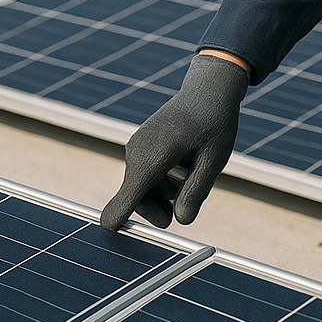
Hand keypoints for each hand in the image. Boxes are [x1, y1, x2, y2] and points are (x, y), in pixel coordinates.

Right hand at [99, 53, 249, 230]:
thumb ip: (195, 191)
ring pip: (142, 188)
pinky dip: (163, 179)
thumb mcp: (213, 160)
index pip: (129, 193)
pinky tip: (185, 165)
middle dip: (158, 209)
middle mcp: (137, 152)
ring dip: (165, 193)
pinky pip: (145, 175)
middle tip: (182, 213)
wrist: (207, 91)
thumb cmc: (214, 124)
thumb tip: (181, 222)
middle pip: (137, 198)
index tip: (108, 230)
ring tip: (193, 174)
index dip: (119, 215)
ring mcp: (135, 148)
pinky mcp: (139, 147)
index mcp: (154, 156)